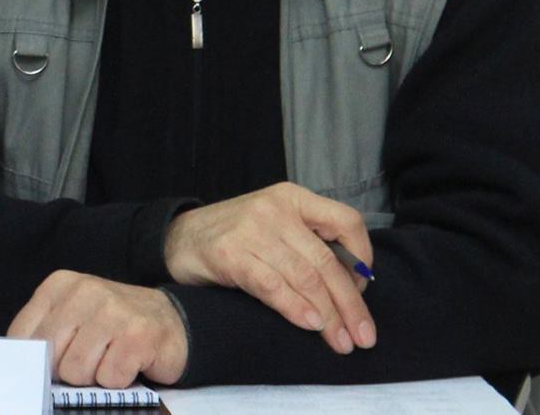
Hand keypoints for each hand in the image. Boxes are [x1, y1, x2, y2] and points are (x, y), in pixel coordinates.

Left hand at [9, 271, 187, 387]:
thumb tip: (21, 365)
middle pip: (49, 355)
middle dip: (65, 370)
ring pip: (76, 371)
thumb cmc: (113, 324)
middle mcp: (85, 292)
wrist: (172, 321)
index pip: (22, 334)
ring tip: (109, 359)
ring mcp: (113, 312)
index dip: (32, 360)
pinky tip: (128, 363)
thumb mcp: (71, 316)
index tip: (48, 365)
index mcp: (59, 285)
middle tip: (88, 360)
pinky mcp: (138, 336)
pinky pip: (109, 378)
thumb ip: (44, 332)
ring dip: (94, 376)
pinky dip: (118, 380)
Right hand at [163, 182, 375, 354]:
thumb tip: (352, 289)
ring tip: (340, 341)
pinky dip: (295, 307)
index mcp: (293, 198)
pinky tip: (310, 324)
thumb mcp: (276, 227)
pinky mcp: (229, 253)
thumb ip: (309, 245)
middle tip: (362, 337)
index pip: (347, 221)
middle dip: (350, 305)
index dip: (362, 258)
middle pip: (326, 261)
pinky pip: (272, 285)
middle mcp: (275, 209)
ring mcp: (251, 229)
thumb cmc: (235, 237)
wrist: (176, 238)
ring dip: (328, 315)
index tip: (362, 292)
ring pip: (304, 277)